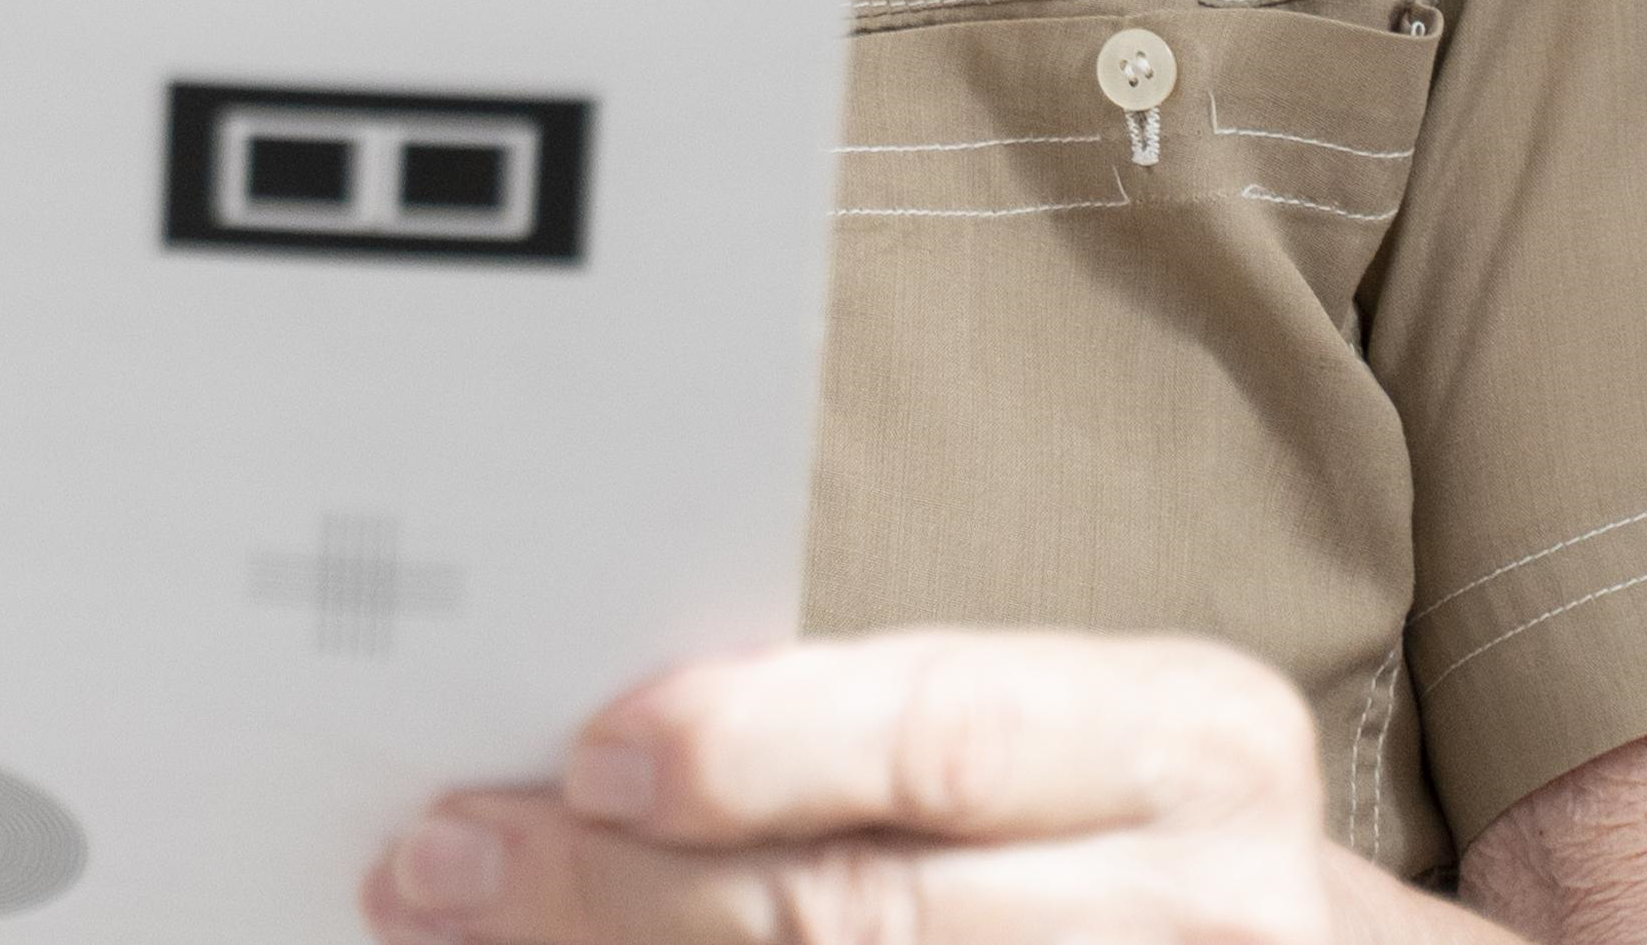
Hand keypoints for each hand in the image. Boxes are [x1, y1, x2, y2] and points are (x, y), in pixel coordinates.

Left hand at [377, 631, 1419, 940]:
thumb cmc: (1148, 859)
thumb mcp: (1090, 758)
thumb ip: (902, 745)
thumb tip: (606, 745)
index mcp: (1199, 744)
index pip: (942, 732)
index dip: (752, 746)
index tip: (580, 752)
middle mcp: (1207, 905)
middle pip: (860, 914)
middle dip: (621, 897)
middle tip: (439, 868)